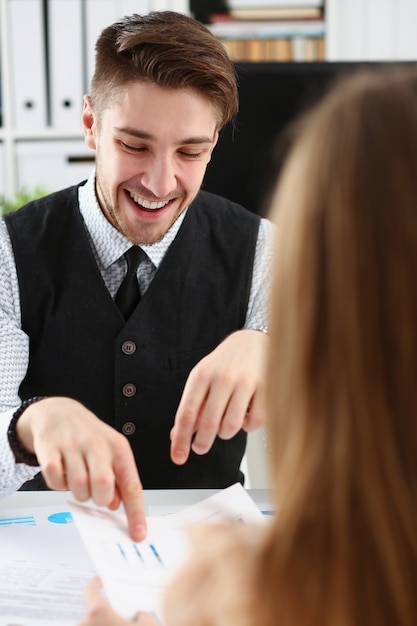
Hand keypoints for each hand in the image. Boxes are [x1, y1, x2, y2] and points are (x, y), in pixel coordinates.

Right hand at [16, 397, 145, 540]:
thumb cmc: (89, 436)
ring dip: (79, 493)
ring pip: (79, 487)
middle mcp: (97, 445)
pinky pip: (55, 482)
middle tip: (95, 492)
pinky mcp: (50, 450)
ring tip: (79, 479)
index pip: (131, 484)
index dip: (135, 512)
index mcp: (118, 447)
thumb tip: (117, 505)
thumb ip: (118, 479)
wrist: (59, 412)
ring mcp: (73, 446)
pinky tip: (63, 473)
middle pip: (103, 486)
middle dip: (100, 498)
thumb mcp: (111, 452)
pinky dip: (59, 486)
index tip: (138, 533)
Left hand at [79, 577, 158, 625]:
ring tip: (120, 623)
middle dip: (106, 612)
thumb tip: (141, 615)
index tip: (100, 579)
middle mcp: (85, 624)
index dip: (96, 583)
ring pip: (93, 625)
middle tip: (120, 613)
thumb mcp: (148, 625)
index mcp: (97, 612)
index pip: (91, 590)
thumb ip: (143, 615)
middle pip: (94, 611)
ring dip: (104, 624)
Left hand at [170, 329, 266, 463]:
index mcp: (201, 375)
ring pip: (231, 426)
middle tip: (200, 448)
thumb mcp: (202, 378)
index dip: (181, 439)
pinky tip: (245, 416)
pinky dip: (248, 426)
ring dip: (225, 434)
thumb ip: (192, 405)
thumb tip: (176, 435)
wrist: (254, 339)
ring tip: (225, 426)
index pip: (187, 413)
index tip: (178, 457)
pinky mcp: (266, 387)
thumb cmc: (226, 362)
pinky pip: (255, 421)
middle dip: (202, 443)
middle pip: (208, 423)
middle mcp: (222, 377)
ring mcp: (245, 382)